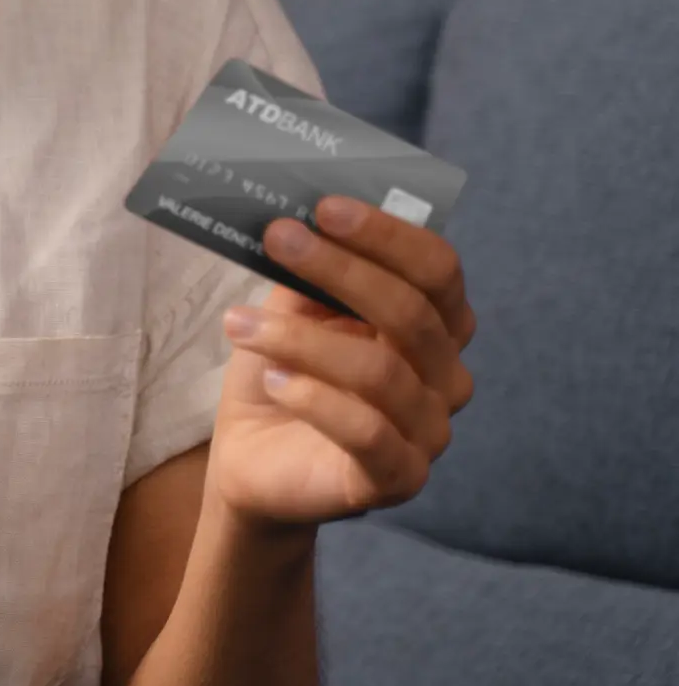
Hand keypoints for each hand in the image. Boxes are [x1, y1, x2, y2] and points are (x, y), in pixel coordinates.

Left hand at [206, 195, 478, 527]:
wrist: (254, 462)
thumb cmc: (281, 375)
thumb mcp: (291, 314)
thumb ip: (307, 274)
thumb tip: (295, 217)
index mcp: (435, 327)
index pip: (438, 270)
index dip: (387, 235)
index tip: (324, 206)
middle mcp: (446, 377)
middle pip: (412, 313)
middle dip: (340, 269)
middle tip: (279, 238)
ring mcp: (429, 432)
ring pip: (379, 372)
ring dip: (300, 338)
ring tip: (238, 323)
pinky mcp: (397, 478)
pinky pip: (367, 433)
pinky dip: (312, 397)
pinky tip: (272, 378)